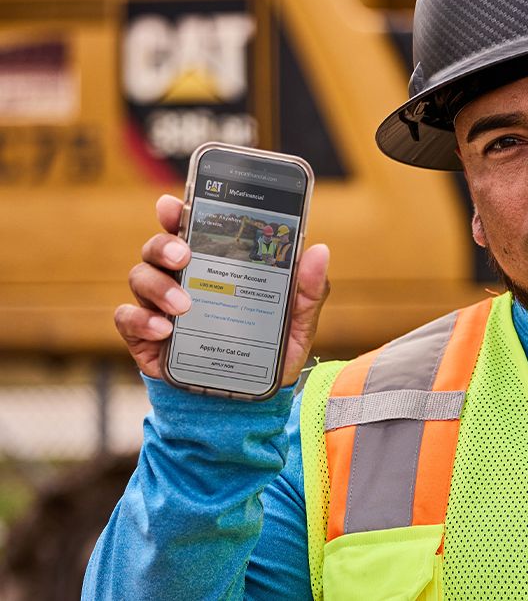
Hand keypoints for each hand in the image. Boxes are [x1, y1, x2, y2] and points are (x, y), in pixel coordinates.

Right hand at [115, 194, 330, 386]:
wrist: (249, 401)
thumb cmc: (269, 350)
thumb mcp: (296, 321)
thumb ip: (307, 289)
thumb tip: (319, 251)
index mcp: (215, 264)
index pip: (190, 228)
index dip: (177, 212)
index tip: (173, 205)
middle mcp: (182, 277)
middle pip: (158, 247)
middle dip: (165, 245)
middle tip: (184, 255)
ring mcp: (159, 305)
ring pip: (140, 276)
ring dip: (158, 285)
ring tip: (184, 305)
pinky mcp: (145, 336)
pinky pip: (128, 318)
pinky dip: (142, 319)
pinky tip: (165, 329)